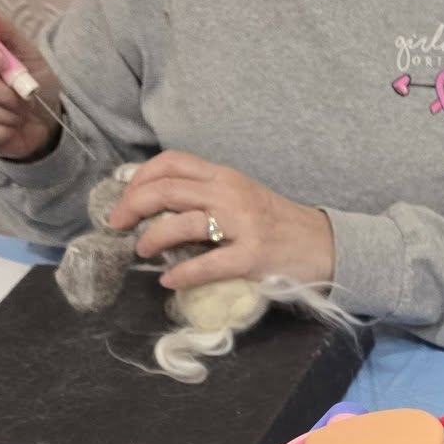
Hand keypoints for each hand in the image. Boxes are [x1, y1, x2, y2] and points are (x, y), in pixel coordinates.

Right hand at [0, 4, 58, 160]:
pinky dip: (0, 130)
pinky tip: (8, 126)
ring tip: (18, 110)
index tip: (1, 60)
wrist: (43, 119)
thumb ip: (2, 28)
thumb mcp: (25, 50)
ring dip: (5, 110)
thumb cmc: (30, 79)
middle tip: (21, 92)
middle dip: (1, 87)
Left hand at [108, 152, 337, 289]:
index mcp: (225, 176)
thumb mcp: (242, 197)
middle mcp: (230, 194)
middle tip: (117, 225)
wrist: (326, 245)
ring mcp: (243, 225)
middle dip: (132, 206)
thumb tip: (160, 205)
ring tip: (142, 250)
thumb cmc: (279, 225)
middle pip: (166, 189)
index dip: (139, 177)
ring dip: (152, 238)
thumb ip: (207, 195)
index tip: (125, 197)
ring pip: (181, 223)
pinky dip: (182, 273)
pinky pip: (208, 265)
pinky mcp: (253, 257)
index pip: (171, 162)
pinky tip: (169, 280)